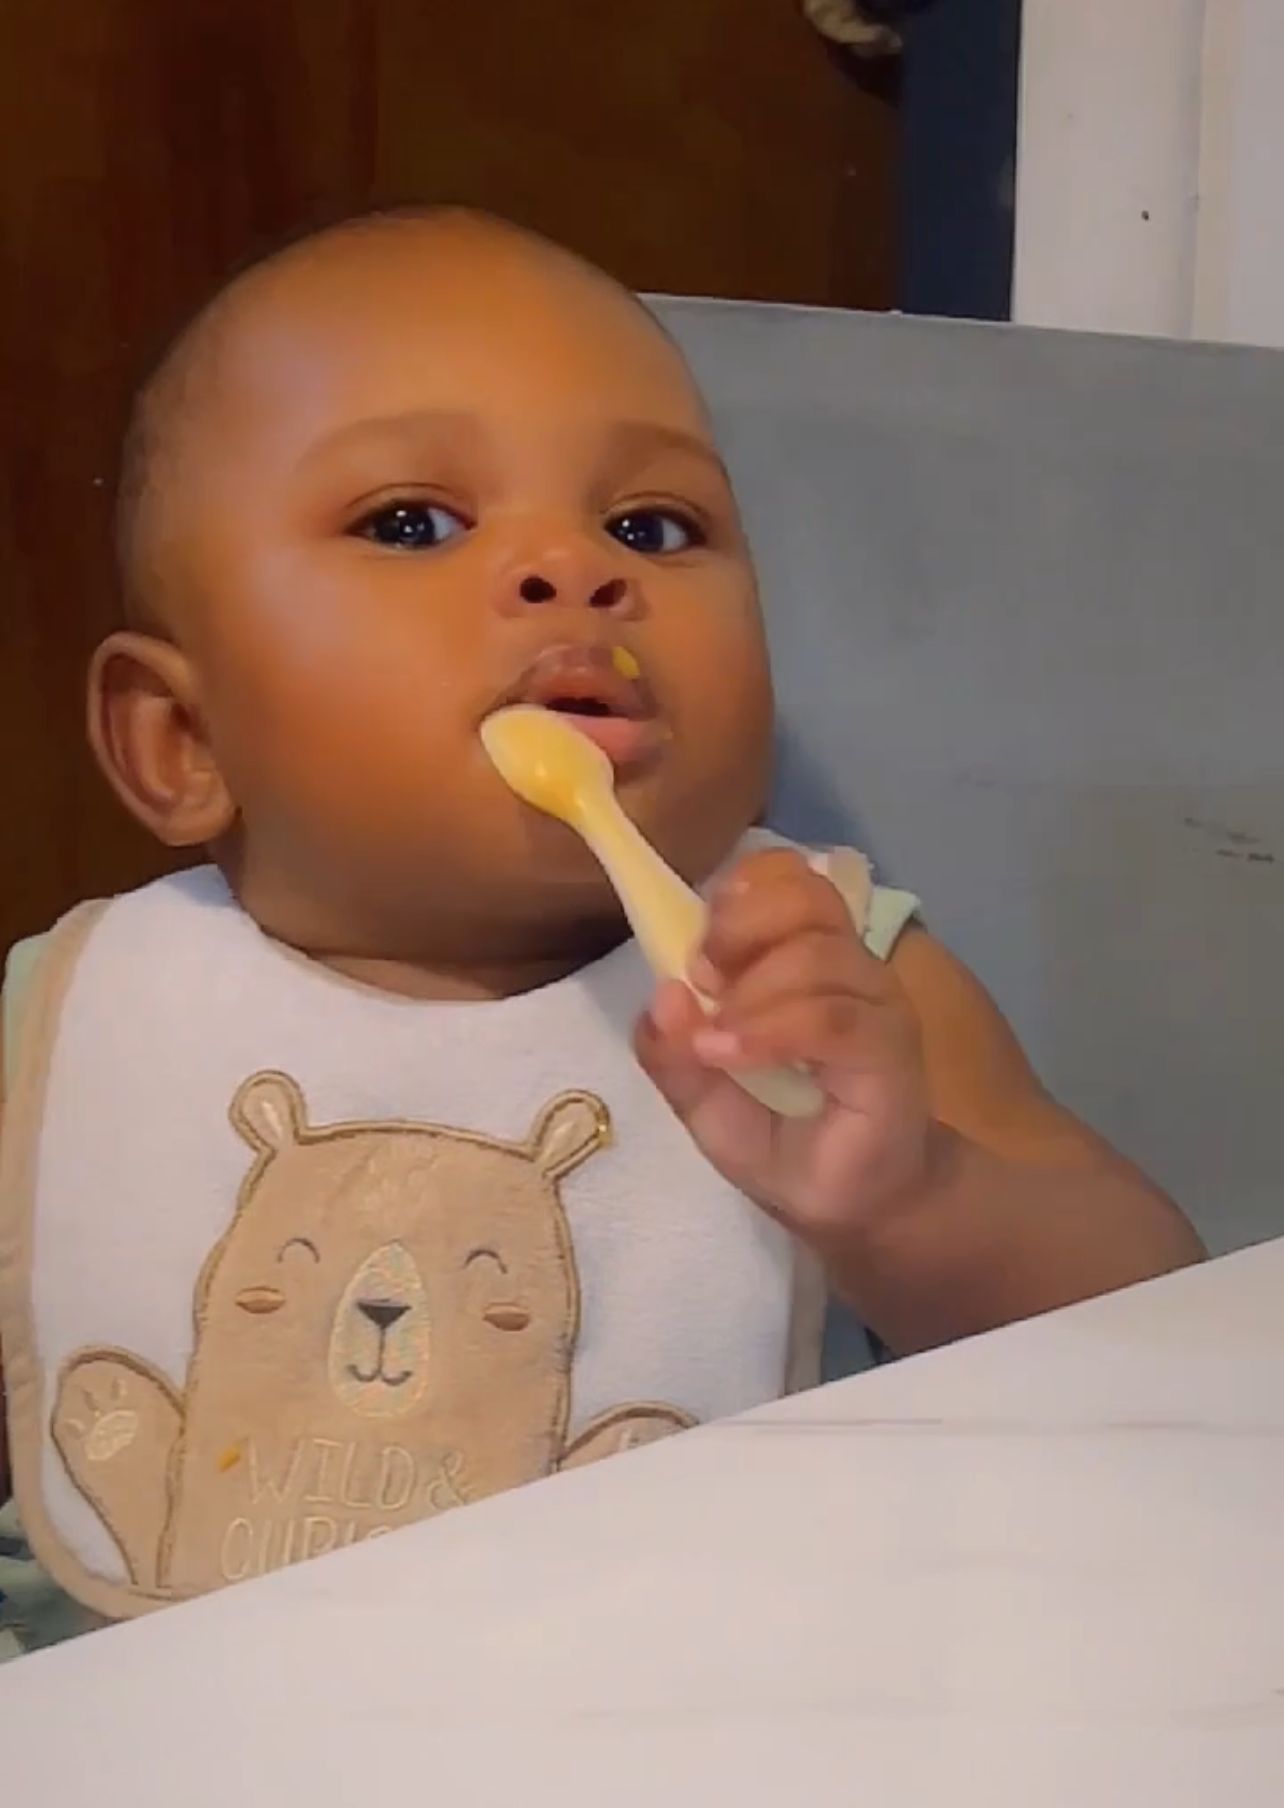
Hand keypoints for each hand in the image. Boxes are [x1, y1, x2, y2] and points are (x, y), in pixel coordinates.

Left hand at [634, 847, 932, 1247]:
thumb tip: (662, 993)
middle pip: (806, 898)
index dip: (744, 889)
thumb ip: (674, 1054)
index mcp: (810, 960)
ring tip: (714, 1043)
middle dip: (741, 926)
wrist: (855, 1210)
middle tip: (705, 976)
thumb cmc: (786, 1144)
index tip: (700, 940)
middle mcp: (850, 970)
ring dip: (750, 991)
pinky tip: (731, 1053)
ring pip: (817, 956)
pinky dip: (771, 1030)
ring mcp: (876, 1007)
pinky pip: (834, 1017)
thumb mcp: (706, 1101)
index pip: (791, 880)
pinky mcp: (891, 1052)